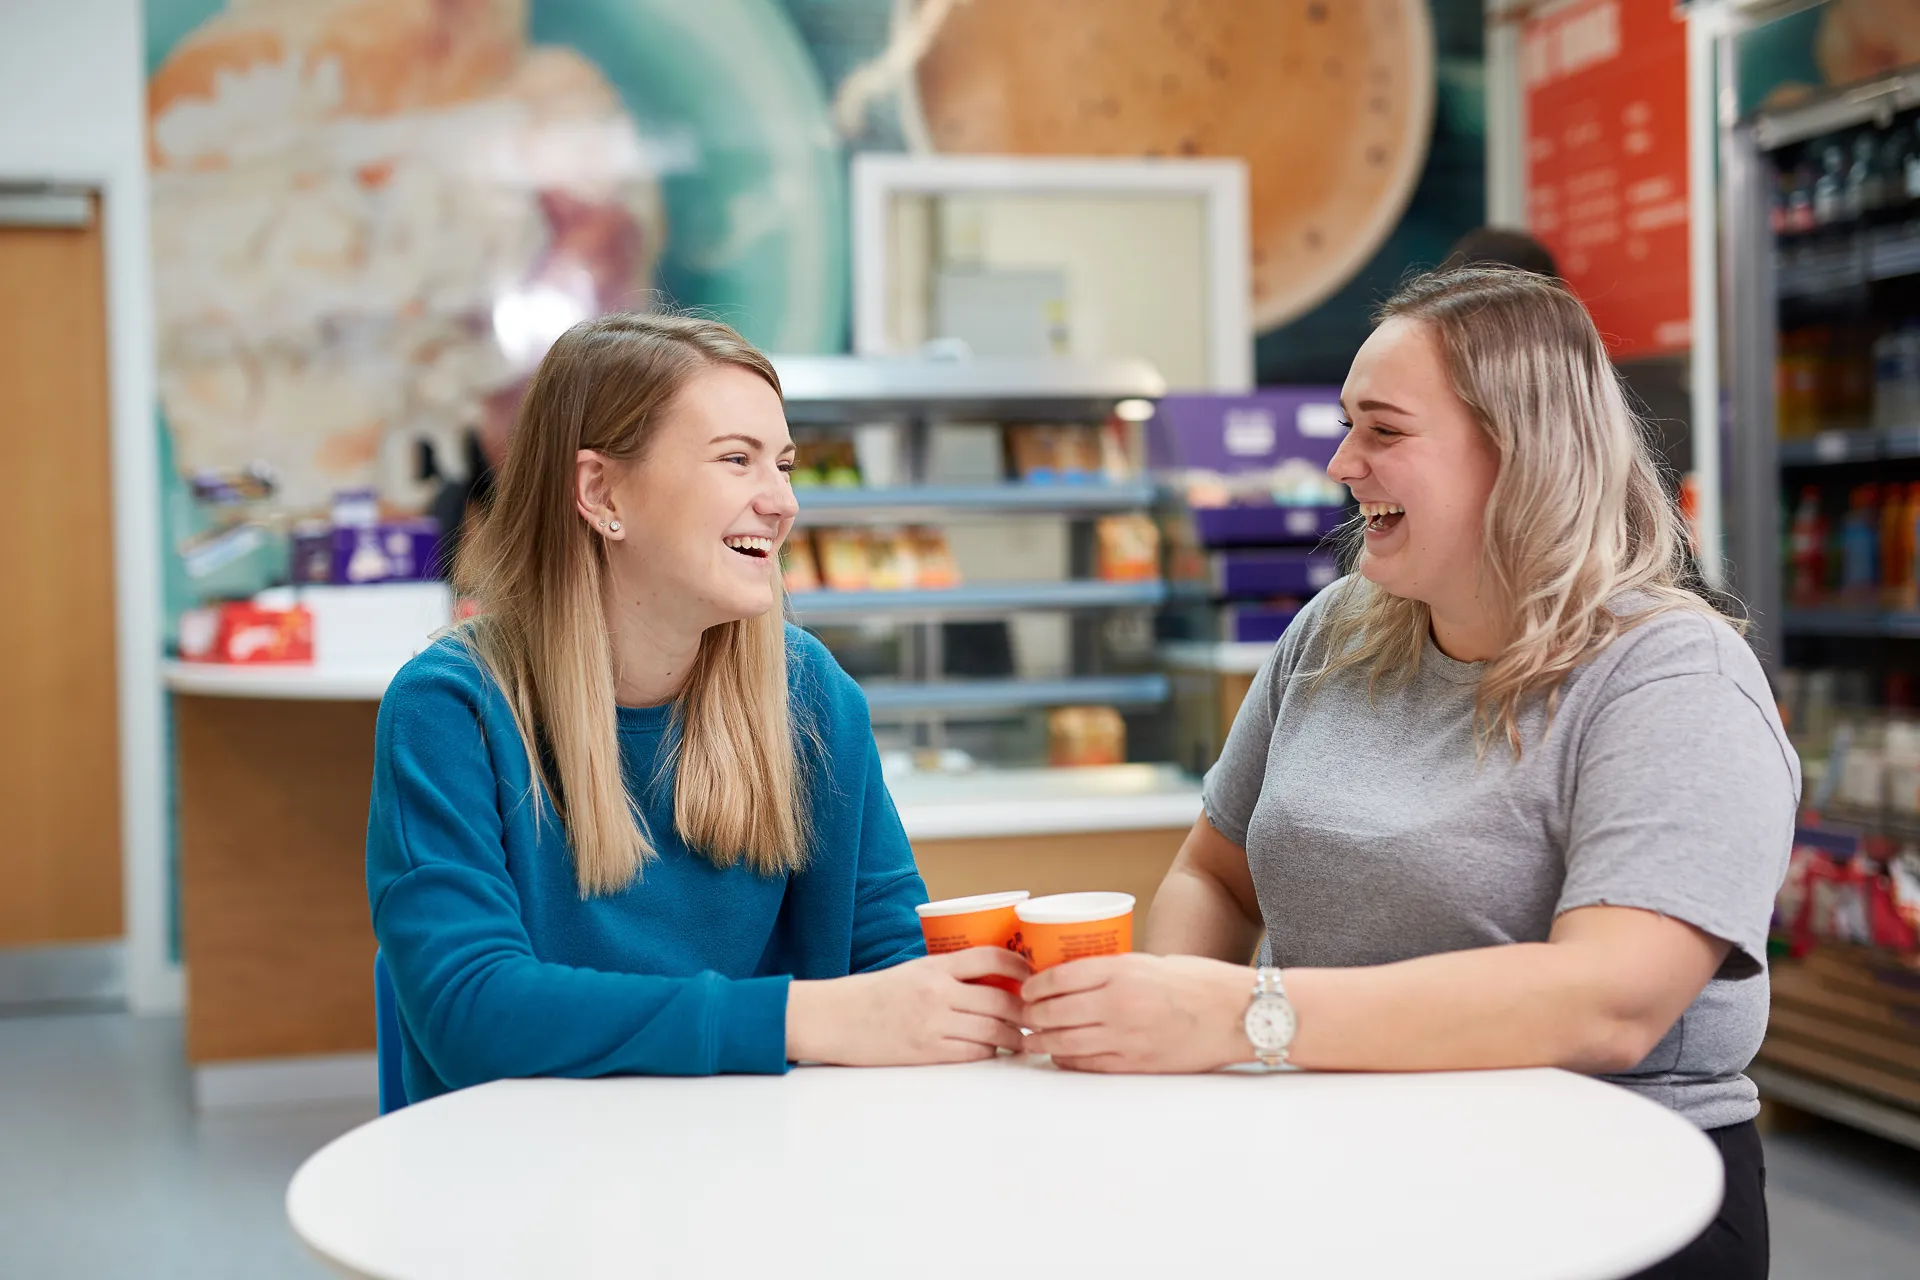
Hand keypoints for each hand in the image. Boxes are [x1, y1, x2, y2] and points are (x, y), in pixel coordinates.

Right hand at [787, 948, 1031, 1065]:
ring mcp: (933, 1023)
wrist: (835, 1018)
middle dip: (1026, 1010)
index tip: (1034, 974)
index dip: (1020, 965)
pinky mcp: (927, 1051)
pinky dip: (990, 1052)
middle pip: (1001, 999)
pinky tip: (995, 1050)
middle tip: (1038, 1014)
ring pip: (993, 1030)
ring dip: (1015, 1036)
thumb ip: (949, 973)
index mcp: (935, 966)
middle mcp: (938, 992)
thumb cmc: (875, 994)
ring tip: (1024, 1038)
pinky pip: (974, 1052)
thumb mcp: (913, 971)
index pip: (991, 957)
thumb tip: (994, 980)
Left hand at [1022, 953, 1251, 1072]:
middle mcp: (1119, 1004)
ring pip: (1065, 1042)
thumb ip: (1114, 971)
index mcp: (1122, 972)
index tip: (1025, 989)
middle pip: (1054, 1013)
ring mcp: (1126, 1037)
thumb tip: (1075, 981)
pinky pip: (1089, 1065)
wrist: (1239, 1013)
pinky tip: (1060, 1055)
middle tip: (1020, 1016)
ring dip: (1042, 1042)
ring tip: (1030, 1040)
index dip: (1034, 986)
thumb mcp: (1152, 962)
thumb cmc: (1199, 982)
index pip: (1059, 978)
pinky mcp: (1137, 1063)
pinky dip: (1068, 1060)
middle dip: (1030, 1017)